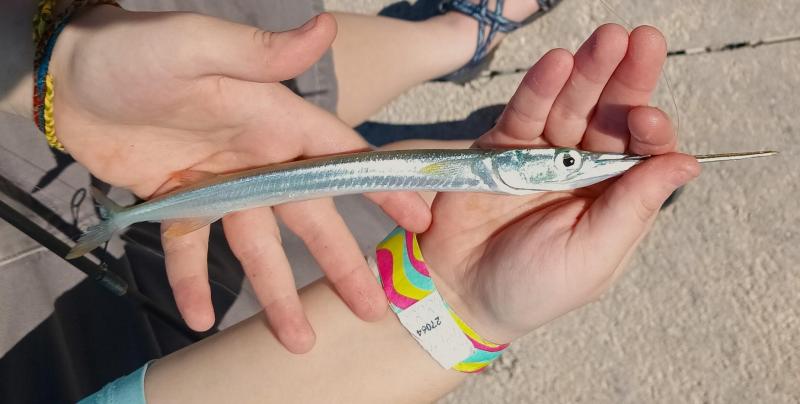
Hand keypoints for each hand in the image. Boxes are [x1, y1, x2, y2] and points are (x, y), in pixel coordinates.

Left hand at [49, 7, 429, 351]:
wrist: (67, 78)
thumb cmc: (134, 52)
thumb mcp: (197, 45)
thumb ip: (260, 53)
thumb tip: (327, 25)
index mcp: (273, 119)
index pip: (340, 157)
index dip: (380, 187)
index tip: (418, 220)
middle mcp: (256, 157)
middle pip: (308, 217)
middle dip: (340, 263)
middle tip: (371, 308)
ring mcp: (218, 184)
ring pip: (257, 246)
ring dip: (275, 293)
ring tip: (296, 341)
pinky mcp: (177, 201)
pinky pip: (191, 249)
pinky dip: (194, 282)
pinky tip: (200, 317)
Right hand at [420, 25, 700, 342]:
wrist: (460, 294)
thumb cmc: (532, 289)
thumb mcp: (593, 257)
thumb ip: (634, 207)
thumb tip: (686, 162)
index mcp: (613, 197)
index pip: (640, 149)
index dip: (649, 128)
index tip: (648, 117)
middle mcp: (582, 169)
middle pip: (610, 115)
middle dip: (626, 78)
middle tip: (643, 41)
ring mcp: (542, 154)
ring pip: (570, 104)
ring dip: (588, 71)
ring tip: (606, 39)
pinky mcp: (501, 147)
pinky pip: (524, 112)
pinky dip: (539, 86)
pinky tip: (557, 63)